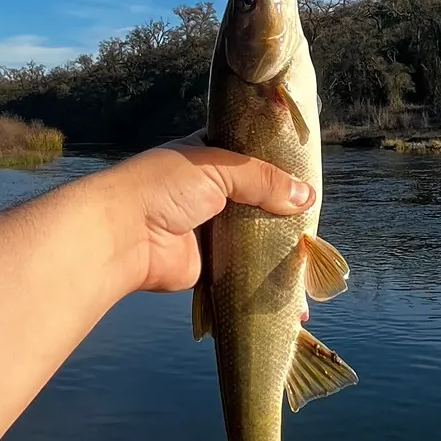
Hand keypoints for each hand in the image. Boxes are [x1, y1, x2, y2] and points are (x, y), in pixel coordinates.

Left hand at [99, 134, 314, 294]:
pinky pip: (246, 269)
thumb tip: (306, 197)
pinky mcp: (211, 264)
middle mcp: (209, 192)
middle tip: (317, 219)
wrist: (123, 236)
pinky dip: (267, 277)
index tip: (310, 173)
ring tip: (314, 255)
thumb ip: (263, 179)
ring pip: (254, 236)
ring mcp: (210, 229)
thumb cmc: (161, 187)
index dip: (278, 164)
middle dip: (285, 210)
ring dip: (279, 246)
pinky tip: (295, 284)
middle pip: (257, 199)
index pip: (251, 156)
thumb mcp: (217, 168)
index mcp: (207, 158)